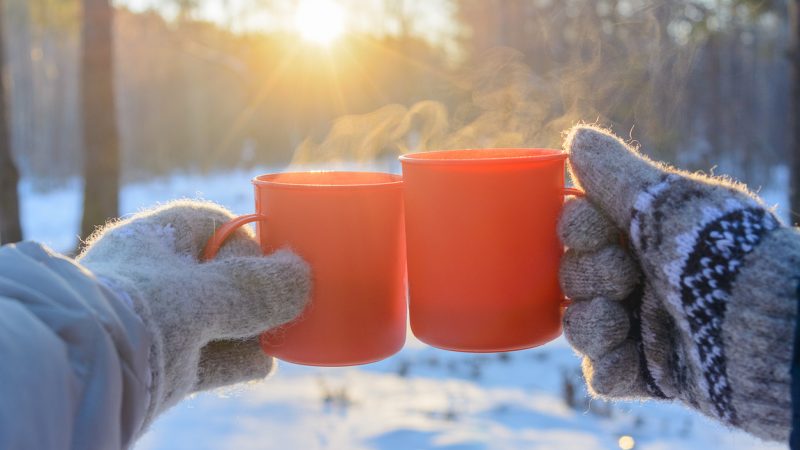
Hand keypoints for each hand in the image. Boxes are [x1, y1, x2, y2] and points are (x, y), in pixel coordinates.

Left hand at [78, 200, 310, 428]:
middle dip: (256, 291)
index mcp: (153, 240)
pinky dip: (237, 359)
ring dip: (252, 327)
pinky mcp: (162, 363)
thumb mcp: (204, 294)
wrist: (80, 377)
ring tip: (282, 333)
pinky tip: (262, 363)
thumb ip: (258, 288)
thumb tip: (303, 278)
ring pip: (218, 318)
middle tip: (288, 301)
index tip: (275, 261)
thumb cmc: (137, 313)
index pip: (211, 224)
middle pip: (220, 276)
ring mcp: (158, 323)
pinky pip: (209, 356)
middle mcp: (154, 278)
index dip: (247, 239)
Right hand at [558, 125, 797, 440]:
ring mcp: (645, 328)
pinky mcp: (651, 374)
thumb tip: (577, 136)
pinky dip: (608, 365)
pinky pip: (604, 374)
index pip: (580, 229)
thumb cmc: (721, 252)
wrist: (765, 326)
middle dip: (588, 274)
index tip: (591, 230)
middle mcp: (641, 279)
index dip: (575, 229)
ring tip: (620, 318)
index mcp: (646, 235)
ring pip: (581, 326)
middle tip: (623, 276)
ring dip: (590, 321)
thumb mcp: (669, 203)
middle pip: (573, 276)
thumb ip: (616, 174)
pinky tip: (628, 352)